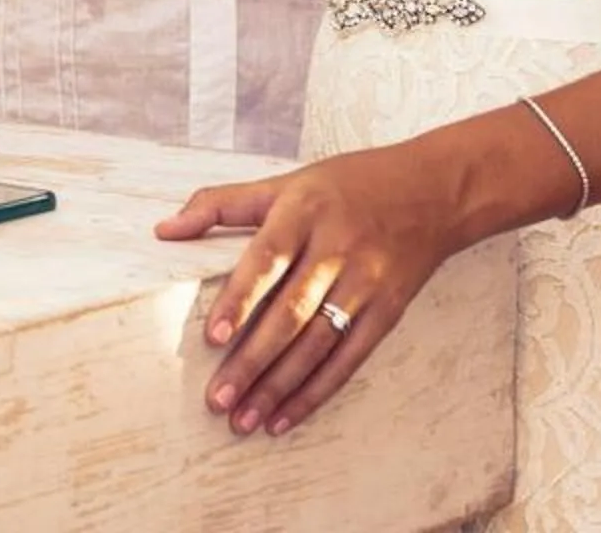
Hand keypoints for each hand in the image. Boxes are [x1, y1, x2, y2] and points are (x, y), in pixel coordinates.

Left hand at [155, 142, 461, 437]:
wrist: (436, 191)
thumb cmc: (350, 185)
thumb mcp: (288, 182)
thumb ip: (223, 204)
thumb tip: (164, 229)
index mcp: (306, 209)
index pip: (269, 256)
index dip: (241, 297)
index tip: (213, 336)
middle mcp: (338, 247)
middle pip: (292, 311)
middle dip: (253, 359)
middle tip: (217, 398)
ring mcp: (367, 281)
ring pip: (318, 343)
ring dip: (279, 386)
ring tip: (243, 419)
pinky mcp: (387, 310)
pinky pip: (349, 357)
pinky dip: (317, 391)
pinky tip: (285, 417)